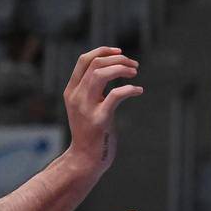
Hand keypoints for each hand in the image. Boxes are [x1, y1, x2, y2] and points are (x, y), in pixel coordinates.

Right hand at [62, 48, 140, 172]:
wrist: (85, 159)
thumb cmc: (89, 132)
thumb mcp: (84, 106)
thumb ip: (91, 89)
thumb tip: (109, 70)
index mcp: (71, 91)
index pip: (83, 60)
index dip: (103, 51)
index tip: (120, 53)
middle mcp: (76, 96)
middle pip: (95, 64)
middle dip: (118, 59)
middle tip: (134, 66)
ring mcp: (86, 108)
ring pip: (101, 74)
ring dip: (122, 69)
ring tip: (135, 73)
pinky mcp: (100, 120)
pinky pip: (115, 95)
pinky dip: (129, 89)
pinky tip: (138, 91)